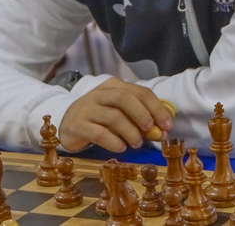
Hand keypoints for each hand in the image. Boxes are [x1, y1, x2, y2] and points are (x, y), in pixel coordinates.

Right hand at [58, 77, 173, 152]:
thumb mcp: (120, 112)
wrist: (67, 122)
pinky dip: (114, 142)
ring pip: (113, 116)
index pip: (140, 91)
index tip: (167, 125)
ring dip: (130, 132)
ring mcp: (87, 108)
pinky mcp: (78, 125)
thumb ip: (140, 118)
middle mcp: (100, 94)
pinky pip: (99, 133)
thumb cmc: (100, 117)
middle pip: (124, 98)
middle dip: (142, 114)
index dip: (156, 107)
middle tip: (152, 130)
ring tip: (137, 143)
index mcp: (114, 86)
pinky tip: (121, 148)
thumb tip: (162, 130)